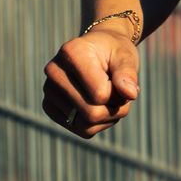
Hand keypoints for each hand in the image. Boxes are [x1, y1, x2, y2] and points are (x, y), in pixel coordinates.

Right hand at [41, 22, 140, 138]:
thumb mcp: (126, 56)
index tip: (120, 79)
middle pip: (92, 113)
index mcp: (72, 53)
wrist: (98, 50)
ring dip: (107, 116)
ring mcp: (49, 91)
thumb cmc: (113, 52)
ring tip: (110, 96)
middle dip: (114, 107)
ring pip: (86, 125)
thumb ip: (128, 74)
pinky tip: (99, 104)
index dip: (118, 93)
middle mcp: (54, 72)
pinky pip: (81, 129)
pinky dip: (97, 123)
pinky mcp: (50, 107)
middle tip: (120, 91)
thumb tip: (131, 94)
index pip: (100, 94)